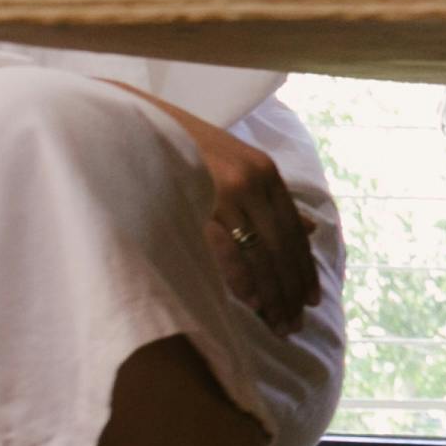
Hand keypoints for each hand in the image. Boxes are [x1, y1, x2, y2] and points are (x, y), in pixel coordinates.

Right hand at [127, 92, 322, 330]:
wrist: (131, 121)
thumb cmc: (182, 149)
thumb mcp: (237, 165)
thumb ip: (272, 198)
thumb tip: (313, 229)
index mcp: (265, 172)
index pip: (293, 230)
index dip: (304, 267)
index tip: (311, 299)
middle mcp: (253, 180)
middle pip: (281, 245)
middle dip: (291, 288)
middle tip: (296, 323)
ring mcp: (227, 190)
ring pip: (260, 251)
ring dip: (272, 292)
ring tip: (278, 322)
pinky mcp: (198, 200)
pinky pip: (227, 248)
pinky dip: (241, 278)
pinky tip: (251, 303)